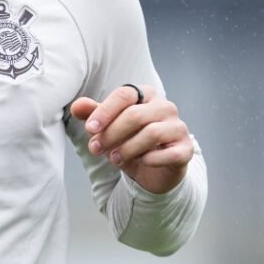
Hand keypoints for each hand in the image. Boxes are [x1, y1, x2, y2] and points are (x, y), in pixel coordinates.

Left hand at [70, 84, 191, 194]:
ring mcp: (179, 127)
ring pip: (152, 133)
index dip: (105, 111)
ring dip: (127, 148)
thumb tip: (76, 106)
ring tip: (114, 158)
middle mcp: (165, 107)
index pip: (124, 94)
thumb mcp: (108, 127)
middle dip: (111, 134)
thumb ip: (93, 114)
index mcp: (146, 95)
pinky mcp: (186, 149)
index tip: (89, 129)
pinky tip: (140, 163)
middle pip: (135, 115)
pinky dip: (150, 159)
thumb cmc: (128, 141)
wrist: (152, 169)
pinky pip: (170, 154)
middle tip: (95, 149)